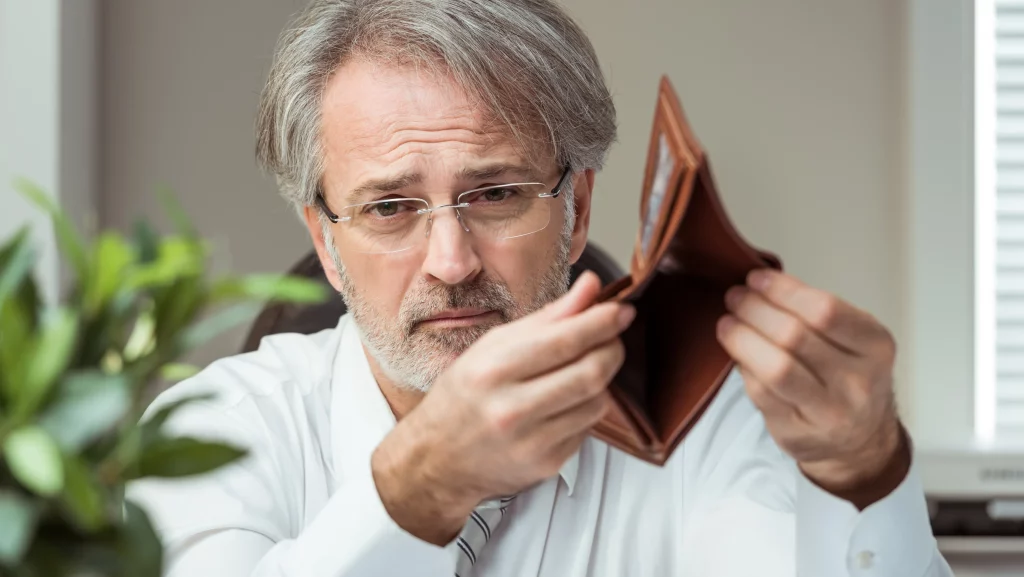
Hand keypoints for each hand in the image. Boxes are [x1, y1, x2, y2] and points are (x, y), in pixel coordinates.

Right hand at [371, 271, 632, 543]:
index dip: (603, 322)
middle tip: (613, 337)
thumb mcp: (493, 346)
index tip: (622, 310)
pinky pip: (588, 427)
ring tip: (586, 368)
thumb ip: (547, 317)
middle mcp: (512, 408)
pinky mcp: (548, 464)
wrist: (439, 459)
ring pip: (597, 401)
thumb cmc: (464, 395)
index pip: (565, 340)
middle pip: (590, 372)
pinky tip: (569, 400)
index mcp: (494, 370)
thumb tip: (592, 287)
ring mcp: (532, 441)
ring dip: (602, 379)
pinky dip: (587, 407)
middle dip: (612, 348)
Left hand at [716, 269, 907, 507]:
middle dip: (755, 310)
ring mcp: (829, 412)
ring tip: (727, 322)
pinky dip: (743, 368)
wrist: (861, 441)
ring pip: (775, 368)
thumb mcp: (854, 340)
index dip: (783, 290)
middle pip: (794, 336)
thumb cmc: (848, 377)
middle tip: (735, 297)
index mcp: (875, 347)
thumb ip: (815, 313)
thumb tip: (758, 285)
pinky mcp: (798, 433)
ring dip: (741, 338)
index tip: (756, 278)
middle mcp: (858, 382)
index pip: (825, 310)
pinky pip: (760, 393)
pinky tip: (737, 354)